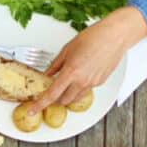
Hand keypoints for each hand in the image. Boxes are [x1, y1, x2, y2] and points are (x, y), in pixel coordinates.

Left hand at [26, 7, 146, 112]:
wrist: (114, 36)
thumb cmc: (92, 37)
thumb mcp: (67, 49)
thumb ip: (55, 64)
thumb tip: (47, 74)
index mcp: (71, 72)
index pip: (51, 94)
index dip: (40, 104)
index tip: (33, 109)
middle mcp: (82, 81)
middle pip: (64, 100)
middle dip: (55, 98)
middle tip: (51, 89)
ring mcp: (92, 83)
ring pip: (75, 98)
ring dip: (68, 95)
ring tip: (66, 81)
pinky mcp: (100, 82)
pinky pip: (86, 90)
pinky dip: (79, 88)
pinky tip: (79, 76)